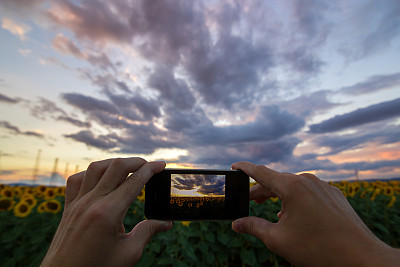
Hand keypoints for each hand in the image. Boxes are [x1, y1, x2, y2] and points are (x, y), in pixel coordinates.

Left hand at [41, 157, 171, 266]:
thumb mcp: (128, 254)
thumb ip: (147, 233)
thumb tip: (165, 223)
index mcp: (108, 213)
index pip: (134, 182)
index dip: (150, 170)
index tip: (161, 165)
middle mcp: (91, 203)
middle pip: (115, 167)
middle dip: (136, 161)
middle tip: (149, 165)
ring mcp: (77, 203)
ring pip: (95, 168)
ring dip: (114, 163)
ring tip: (128, 167)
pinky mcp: (68, 208)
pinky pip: (76, 180)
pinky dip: (91, 173)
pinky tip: (100, 178)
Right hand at [231, 161, 399, 266]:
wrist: (360, 257)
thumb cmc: (318, 248)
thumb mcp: (278, 239)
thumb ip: (254, 227)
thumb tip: (237, 224)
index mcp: (291, 186)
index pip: (261, 172)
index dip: (245, 169)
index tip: (235, 165)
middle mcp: (307, 180)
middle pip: (276, 181)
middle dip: (262, 191)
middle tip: (251, 202)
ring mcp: (323, 186)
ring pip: (294, 186)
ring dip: (280, 197)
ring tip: (275, 214)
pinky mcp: (334, 195)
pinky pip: (310, 192)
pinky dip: (298, 200)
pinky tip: (298, 216)